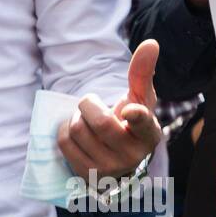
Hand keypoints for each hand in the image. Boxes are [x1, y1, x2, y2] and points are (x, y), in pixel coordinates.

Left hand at [57, 41, 162, 180]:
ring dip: (77, 117)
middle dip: (89, 103)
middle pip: (99, 121)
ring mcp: (108, 167)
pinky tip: (77, 131)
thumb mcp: (140, 99)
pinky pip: (64, 142)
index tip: (129, 111)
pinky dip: (65, 129)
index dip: (136, 117)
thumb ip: (142, 73)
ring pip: (79, 130)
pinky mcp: (86, 173)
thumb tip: (150, 43)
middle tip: (91, 103)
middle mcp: (131, 155)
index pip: (143, 124)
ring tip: (87, 120)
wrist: (117, 157)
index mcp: (149, 134)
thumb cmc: (130, 121)